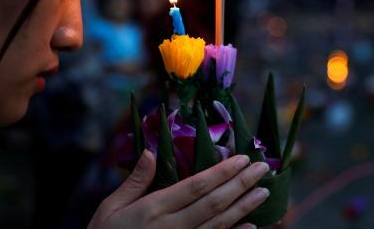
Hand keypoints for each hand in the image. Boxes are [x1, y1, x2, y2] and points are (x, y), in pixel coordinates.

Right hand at [87, 150, 269, 228]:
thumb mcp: (109, 208)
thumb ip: (134, 181)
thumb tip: (150, 152)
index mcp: (153, 209)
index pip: (196, 186)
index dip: (222, 172)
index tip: (242, 158)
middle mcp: (172, 227)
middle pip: (214, 203)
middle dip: (241, 184)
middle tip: (263, 168)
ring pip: (219, 224)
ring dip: (244, 207)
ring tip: (263, 192)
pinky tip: (252, 226)